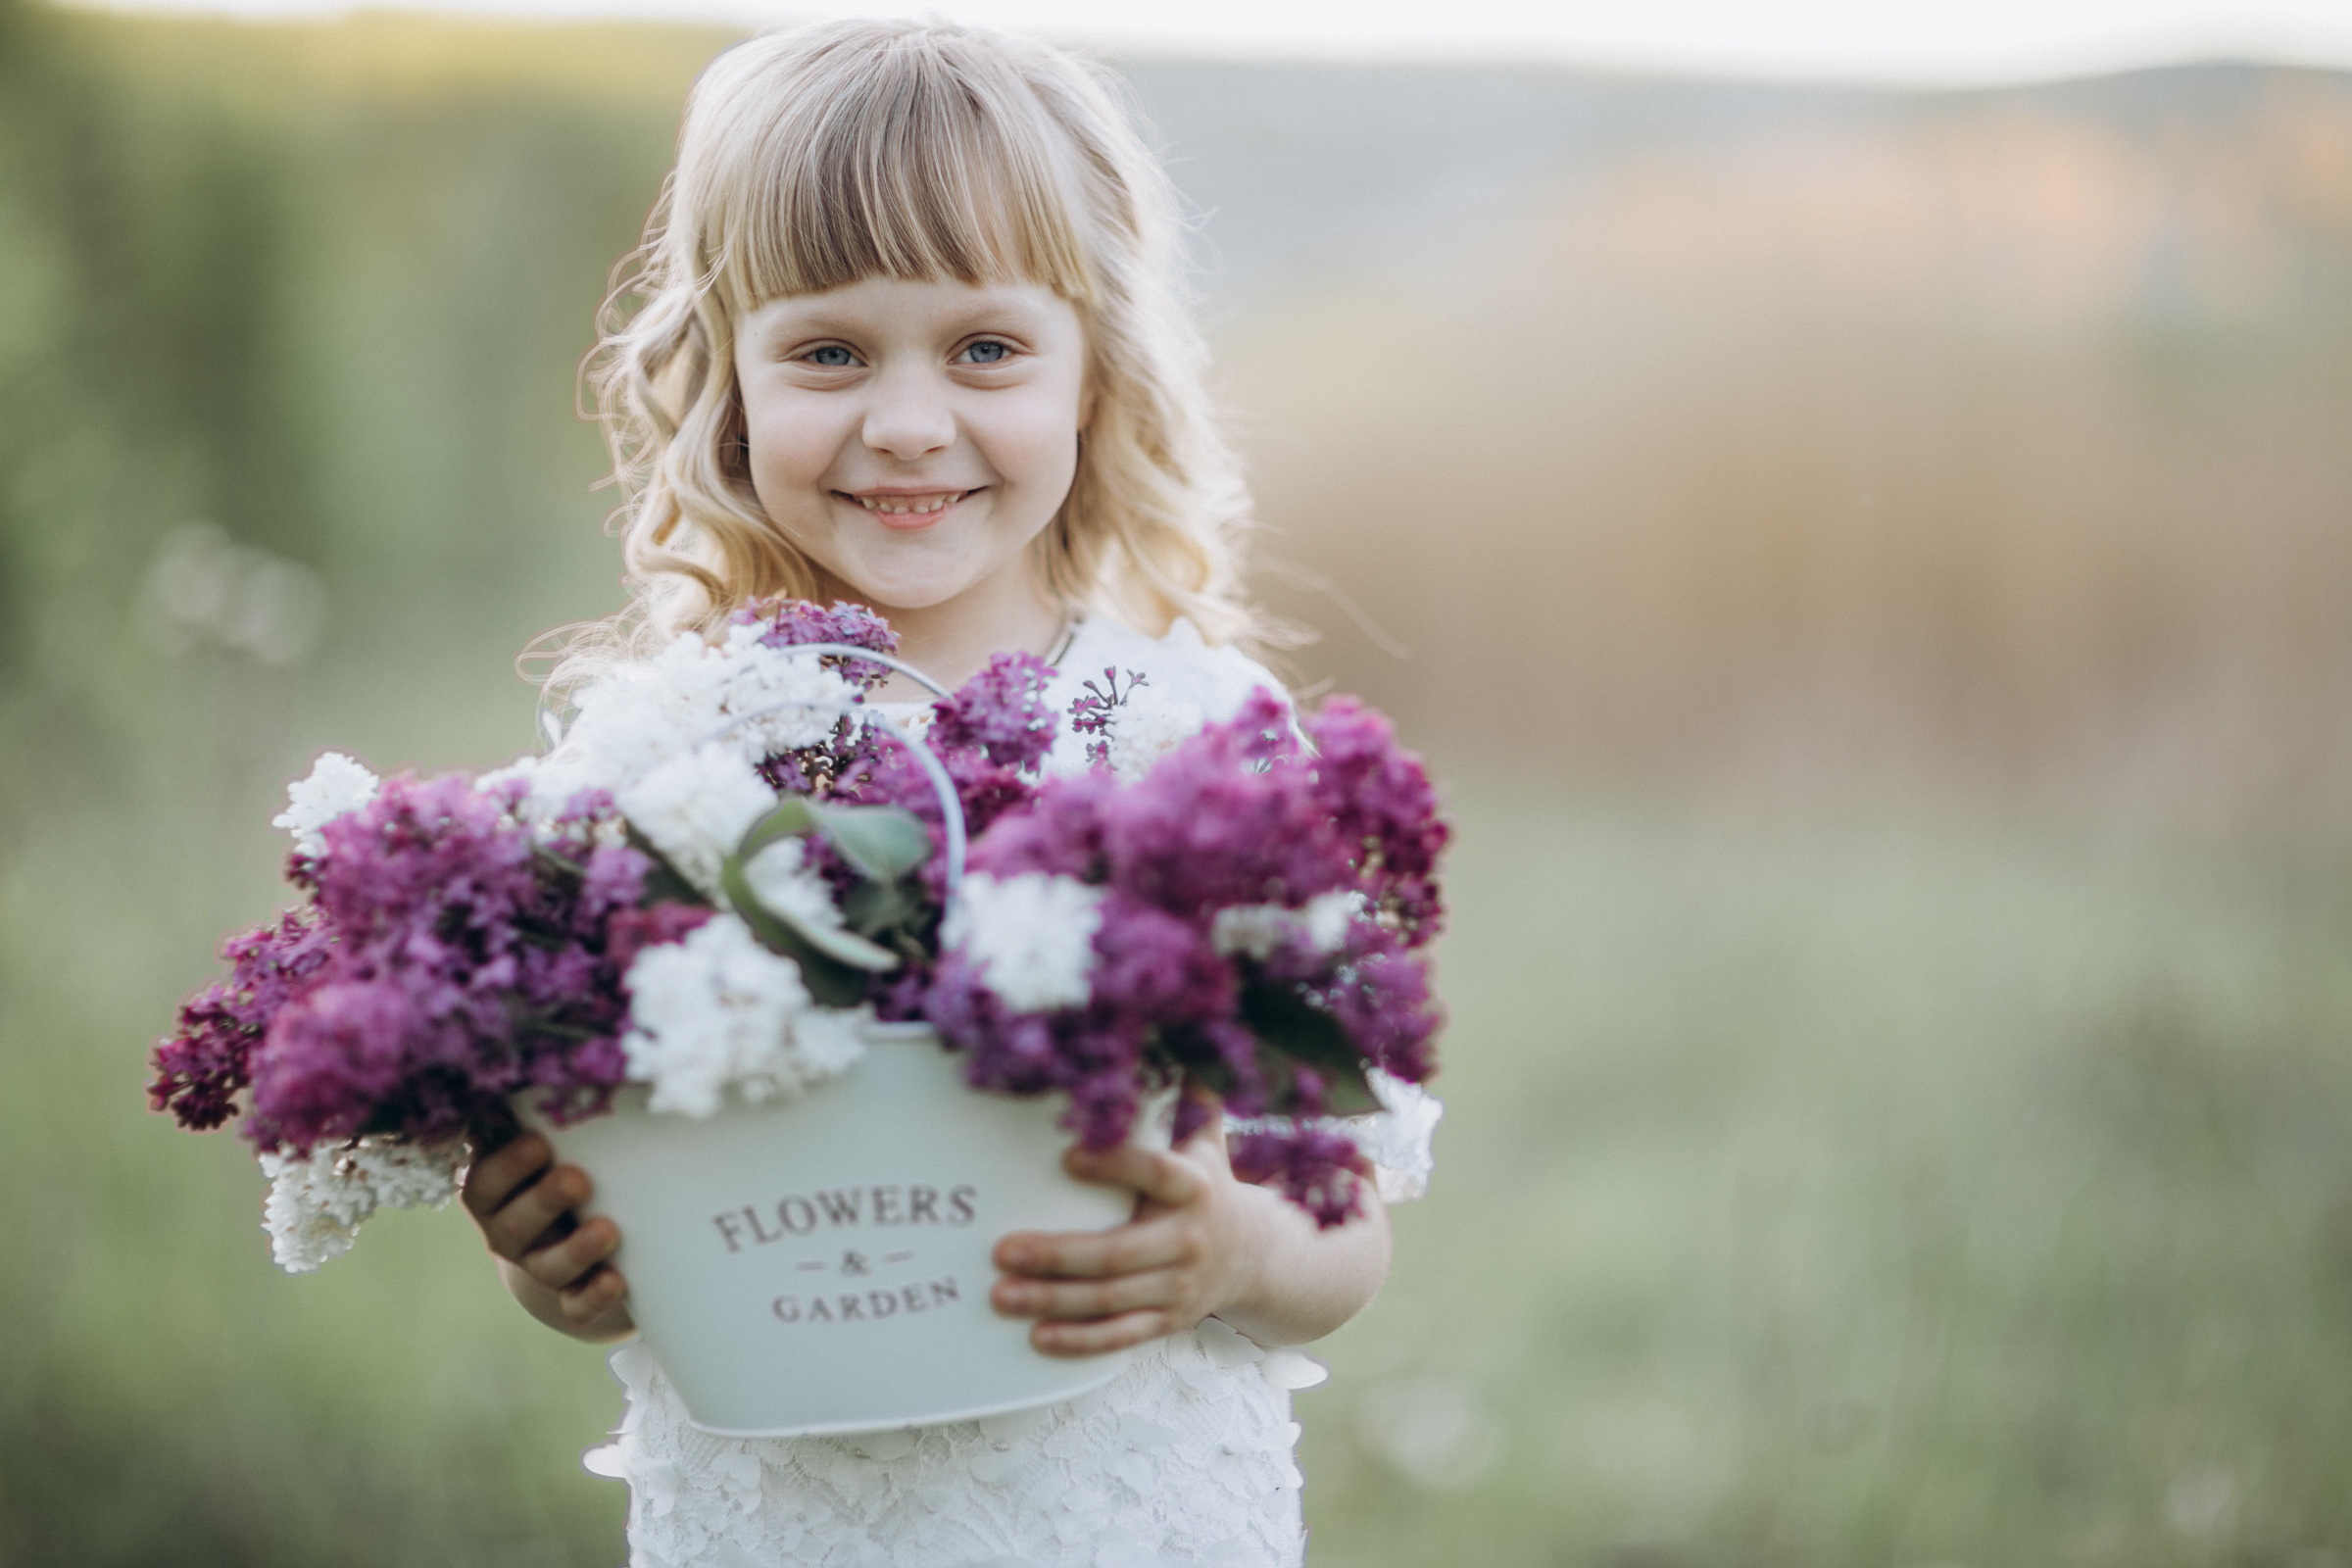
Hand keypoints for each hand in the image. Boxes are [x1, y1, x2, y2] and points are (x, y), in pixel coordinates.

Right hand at [462, 1129, 634, 1340]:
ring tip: (608, 1229)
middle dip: (543, 1200)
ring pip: (547, 1266)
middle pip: (513, 1223)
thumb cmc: (566, 1170)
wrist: (579, 1252)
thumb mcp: (554, 1143)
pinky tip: (618, 1281)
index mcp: (498, 1190)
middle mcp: (511, 1231)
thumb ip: (553, 1108)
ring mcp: (540, 1270)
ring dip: (576, 1249)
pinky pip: (577, 1306)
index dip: (507, 1163)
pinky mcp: (572, 1303)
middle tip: (577, 1177)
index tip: (539, 1141)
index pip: (486, 1179)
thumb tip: (569, 1041)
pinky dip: (594, 1296)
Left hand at [989, 1110, 1272, 1357]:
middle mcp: (1188, 1241)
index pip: (1156, 1173)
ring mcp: (1178, 1287)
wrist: (1257, 1256)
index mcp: (1195, 1187)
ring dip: (1054, 1300)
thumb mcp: (1206, 1140)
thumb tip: (1172, 1031)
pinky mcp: (1167, 1320)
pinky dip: (1079, 1341)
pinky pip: (1121, 1336)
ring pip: (1112, 1300)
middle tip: (1002, 1250)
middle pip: (1119, 1253)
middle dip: (1058, 1255)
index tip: (1068, 1155)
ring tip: (1001, 1293)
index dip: (1115, 1165)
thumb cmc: (1209, 1185)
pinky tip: (1037, 1336)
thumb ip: (1188, 1093)